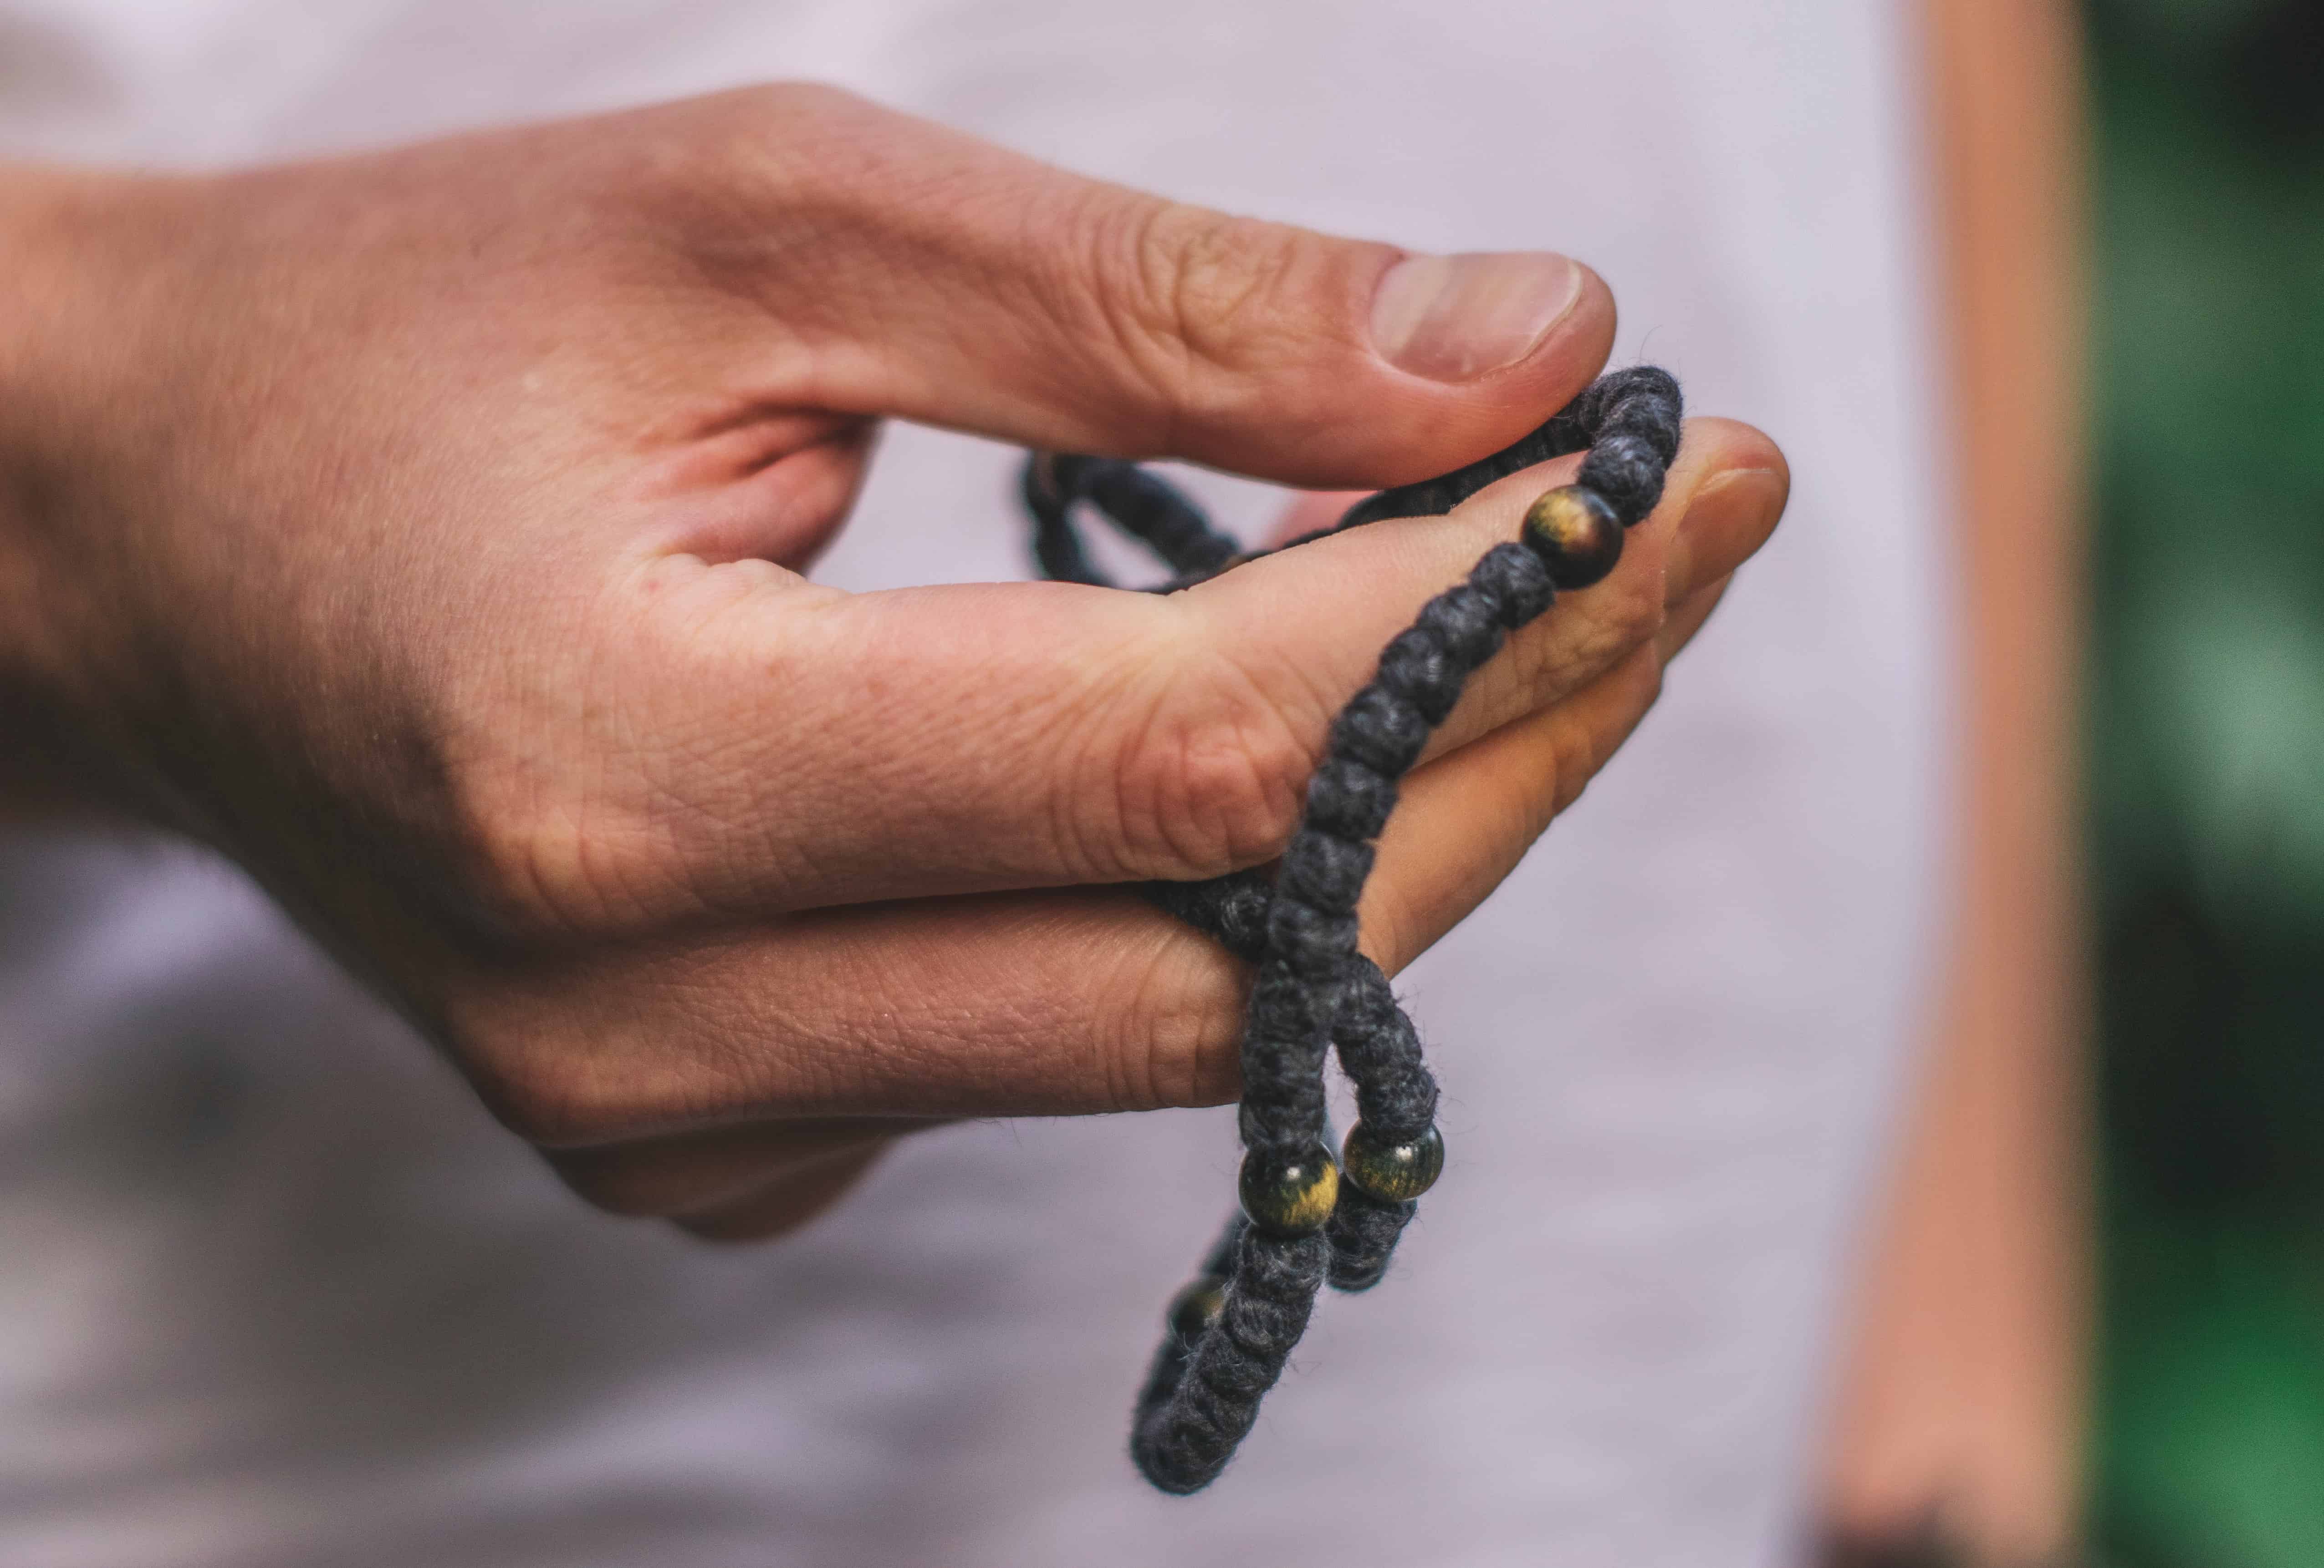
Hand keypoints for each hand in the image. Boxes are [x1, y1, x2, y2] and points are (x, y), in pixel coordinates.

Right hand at [0, 85, 1784, 1237]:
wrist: (150, 523)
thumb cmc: (418, 326)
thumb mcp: (773, 218)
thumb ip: (1157, 309)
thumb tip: (1525, 353)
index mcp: (621, 766)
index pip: (1192, 758)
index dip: (1492, 618)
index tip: (1688, 476)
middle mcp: (645, 1019)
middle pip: (1230, 946)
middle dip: (1507, 745)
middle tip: (1651, 546)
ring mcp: (671, 1120)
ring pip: (1175, 1025)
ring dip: (1381, 819)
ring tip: (1478, 602)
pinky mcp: (704, 1143)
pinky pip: (1052, 1052)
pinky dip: (1205, 893)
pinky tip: (1242, 733)